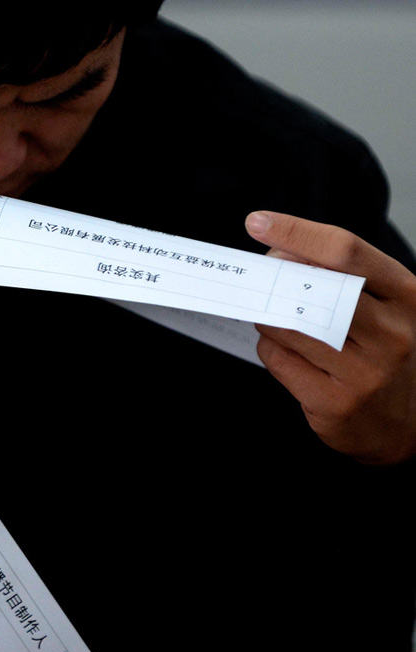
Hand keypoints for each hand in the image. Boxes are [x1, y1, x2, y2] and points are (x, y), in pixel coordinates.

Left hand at [246, 210, 415, 465]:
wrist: (406, 424)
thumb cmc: (387, 353)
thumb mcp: (385, 307)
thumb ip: (343, 277)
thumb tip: (280, 251)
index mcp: (407, 296)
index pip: (345, 251)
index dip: (295, 231)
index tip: (258, 222)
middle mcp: (392, 333)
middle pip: (312, 287)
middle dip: (274, 275)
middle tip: (257, 274)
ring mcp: (364, 372)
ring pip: (287, 325)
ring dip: (267, 315)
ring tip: (274, 315)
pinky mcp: (334, 402)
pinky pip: (278, 359)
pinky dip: (270, 347)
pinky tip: (283, 349)